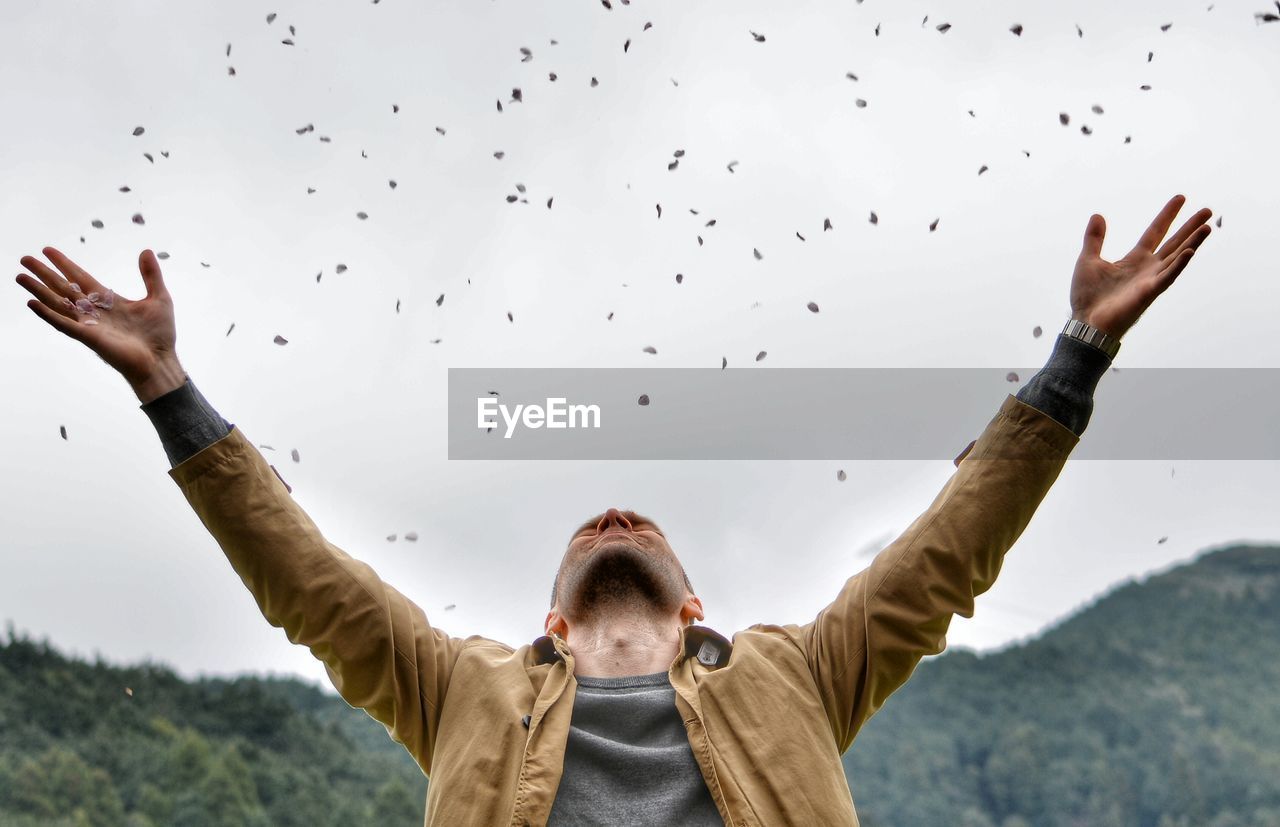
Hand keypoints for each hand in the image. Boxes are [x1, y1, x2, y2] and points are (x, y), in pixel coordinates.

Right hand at [15, 247, 185, 402]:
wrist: (160, 361)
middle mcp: (94, 311)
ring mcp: (89, 325)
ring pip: (58, 303)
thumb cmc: (160, 335)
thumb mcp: (159, 298)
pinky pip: (63, 324)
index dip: (64, 264)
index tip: (47, 250)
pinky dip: (47, 314)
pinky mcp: (88, 337)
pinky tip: (32, 303)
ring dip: (39, 290)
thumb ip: (151, 275)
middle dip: (44, 273)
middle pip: (63, 288)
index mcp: (108, 301)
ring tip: (20, 277)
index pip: (80, 277)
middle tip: (24, 259)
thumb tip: (146, 250)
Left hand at [1069, 194, 1212, 338]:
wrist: (1085, 322)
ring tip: (1207, 227)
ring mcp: (1151, 280)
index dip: (1167, 216)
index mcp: (1134, 259)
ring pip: (1176, 258)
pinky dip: (1178, 265)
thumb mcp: (1088, 260)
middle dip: (1190, 227)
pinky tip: (1190, 252)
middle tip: (1207, 210)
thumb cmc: (1087, 296)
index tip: (1181, 198)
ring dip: (1193, 243)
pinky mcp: (1149, 293)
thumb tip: (1098, 215)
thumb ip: (1094, 239)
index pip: (1155, 232)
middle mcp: (1147, 268)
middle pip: (1174, 242)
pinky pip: (1167, 277)